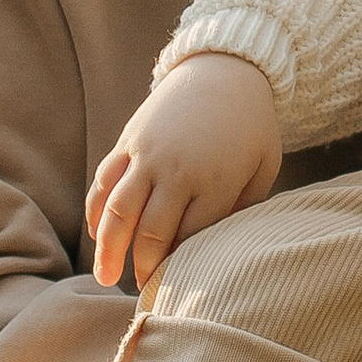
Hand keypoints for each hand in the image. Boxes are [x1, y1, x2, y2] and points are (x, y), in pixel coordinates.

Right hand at [87, 54, 284, 289]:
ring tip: (106, 280)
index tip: (177, 287)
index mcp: (217, 180)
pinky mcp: (129, 141)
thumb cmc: (251, 125)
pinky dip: (97, 211)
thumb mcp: (264, 165)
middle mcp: (178, 169)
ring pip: (118, 211)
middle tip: (145, 292)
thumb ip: (244, 208)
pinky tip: (98, 236)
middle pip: (151, 231)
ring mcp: (148, 154)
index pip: (190, 238)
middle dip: (144, 267)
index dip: (180, 266)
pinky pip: (104, 181)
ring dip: (109, 250)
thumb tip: (218, 249)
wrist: (225, 68)